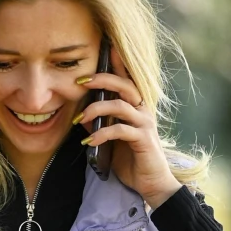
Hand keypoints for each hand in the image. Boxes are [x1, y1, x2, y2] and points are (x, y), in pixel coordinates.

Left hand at [75, 55, 180, 207]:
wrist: (151, 183)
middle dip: (102, 79)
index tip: (106, 46)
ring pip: (120, 105)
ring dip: (96, 109)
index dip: (118, 62)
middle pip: (124, 84)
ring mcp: (145, 123)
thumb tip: (83, 115)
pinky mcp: (143, 139)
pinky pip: (120, 130)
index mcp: (136, 106)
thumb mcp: (111, 140)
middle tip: (81, 81)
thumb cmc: (132, 160)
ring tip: (79, 119)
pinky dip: (102, 133)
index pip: (127, 79)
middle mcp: (143, 110)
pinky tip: (89, 141)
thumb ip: (100, 125)